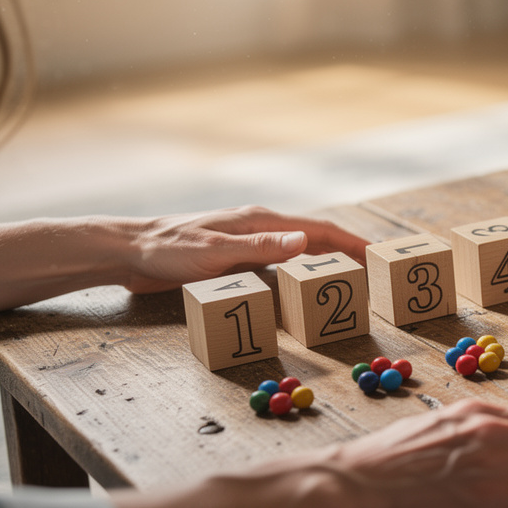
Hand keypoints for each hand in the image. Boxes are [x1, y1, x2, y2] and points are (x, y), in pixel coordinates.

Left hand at [125, 206, 370, 292]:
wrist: (130, 252)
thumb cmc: (168, 250)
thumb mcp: (216, 252)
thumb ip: (261, 247)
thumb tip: (305, 243)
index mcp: (260, 220)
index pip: (319, 229)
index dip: (351, 242)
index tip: (377, 254)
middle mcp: (259, 228)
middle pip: (314, 239)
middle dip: (345, 252)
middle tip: (372, 270)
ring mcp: (248, 242)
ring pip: (298, 251)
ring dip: (323, 262)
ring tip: (346, 279)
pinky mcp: (236, 258)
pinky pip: (278, 264)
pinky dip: (298, 272)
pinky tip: (302, 286)